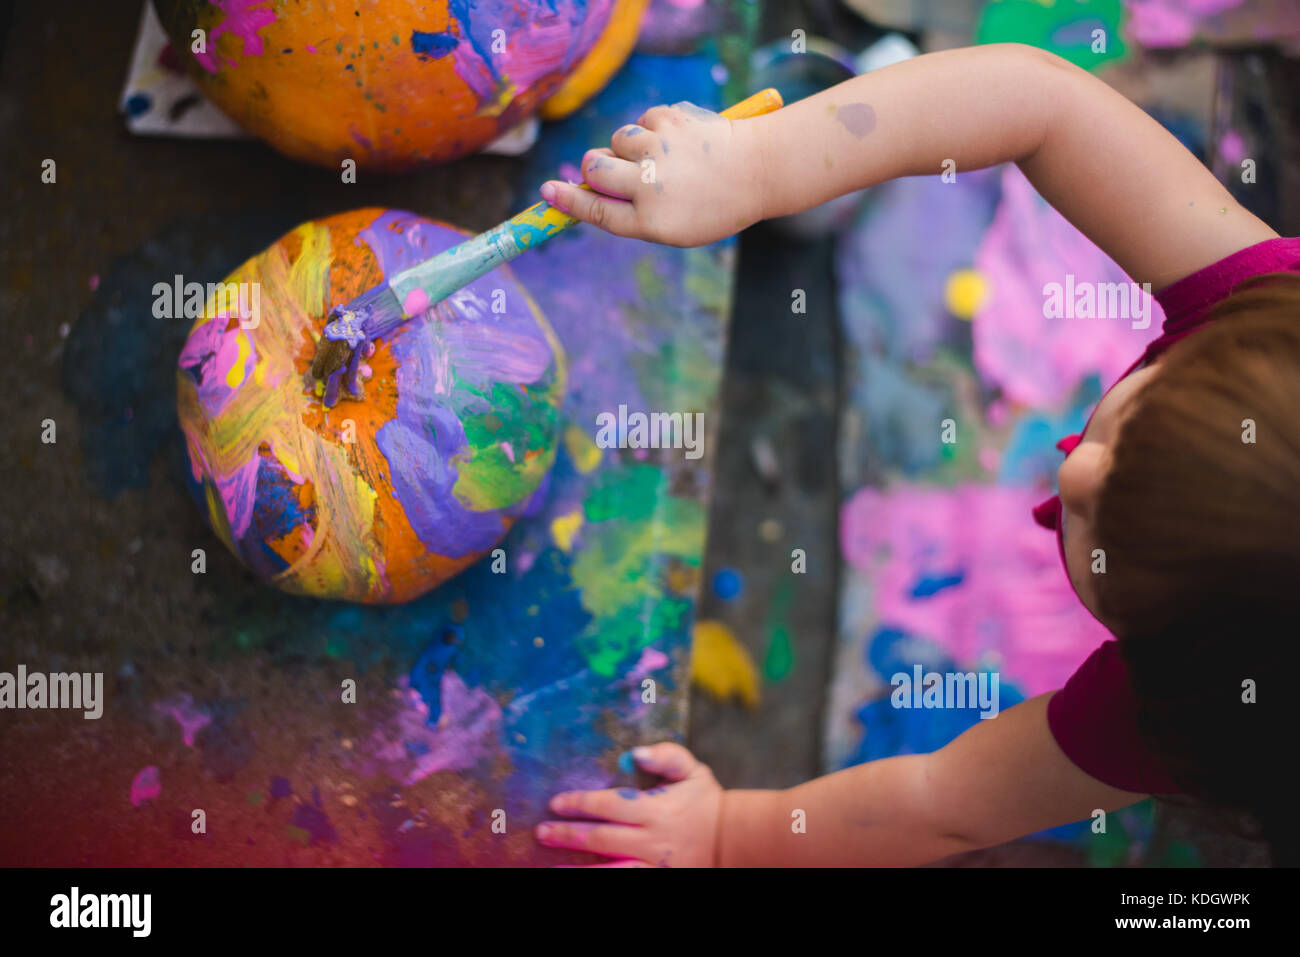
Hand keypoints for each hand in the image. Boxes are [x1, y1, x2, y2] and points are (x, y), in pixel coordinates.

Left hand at [536, 742, 723, 866]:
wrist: (734, 842)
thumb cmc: (705, 800)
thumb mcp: (693, 770)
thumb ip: (667, 755)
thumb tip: (636, 751)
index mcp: (658, 809)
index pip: (612, 805)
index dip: (581, 803)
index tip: (556, 802)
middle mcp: (654, 841)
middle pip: (603, 839)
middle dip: (569, 835)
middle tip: (540, 831)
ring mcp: (656, 866)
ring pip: (610, 871)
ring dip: (577, 870)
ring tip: (549, 867)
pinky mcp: (658, 881)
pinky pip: (625, 883)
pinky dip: (601, 879)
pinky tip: (578, 877)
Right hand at [539, 101, 766, 246]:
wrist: (759, 171)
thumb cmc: (713, 206)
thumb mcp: (674, 225)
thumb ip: (633, 211)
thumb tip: (589, 184)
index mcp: (653, 221)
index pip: (598, 211)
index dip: (570, 201)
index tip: (548, 191)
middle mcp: (653, 185)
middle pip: (596, 169)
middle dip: (594, 167)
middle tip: (607, 169)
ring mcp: (660, 149)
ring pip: (617, 140)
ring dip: (629, 147)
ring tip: (662, 157)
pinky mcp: (670, 120)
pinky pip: (641, 121)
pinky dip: (653, 130)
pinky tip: (680, 141)